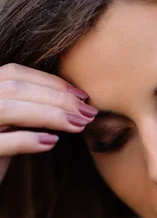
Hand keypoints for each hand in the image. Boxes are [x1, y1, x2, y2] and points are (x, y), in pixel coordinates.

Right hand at [0, 63, 96, 182]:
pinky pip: (2, 143)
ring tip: (78, 125)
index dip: (50, 82)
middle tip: (88, 112)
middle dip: (58, 98)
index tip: (82, 96)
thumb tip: (73, 101)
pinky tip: (51, 142)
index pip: (15, 74)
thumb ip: (27, 108)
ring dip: (50, 115)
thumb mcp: (10, 125)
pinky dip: (29, 140)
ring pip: (11, 110)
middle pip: (16, 88)